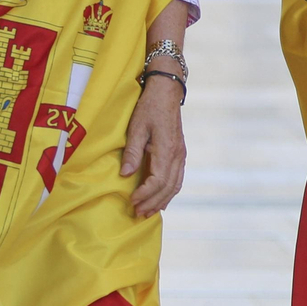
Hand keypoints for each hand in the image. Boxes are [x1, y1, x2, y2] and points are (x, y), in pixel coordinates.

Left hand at [120, 76, 185, 216]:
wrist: (167, 91)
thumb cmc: (149, 106)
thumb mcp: (136, 127)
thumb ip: (132, 152)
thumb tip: (125, 175)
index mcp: (167, 149)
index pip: (158, 180)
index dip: (145, 194)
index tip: (132, 200)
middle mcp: (177, 155)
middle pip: (168, 187)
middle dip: (152, 202)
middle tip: (137, 213)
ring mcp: (181, 154)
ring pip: (175, 185)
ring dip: (162, 200)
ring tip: (149, 211)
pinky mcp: (180, 153)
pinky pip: (178, 178)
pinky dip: (170, 192)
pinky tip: (161, 199)